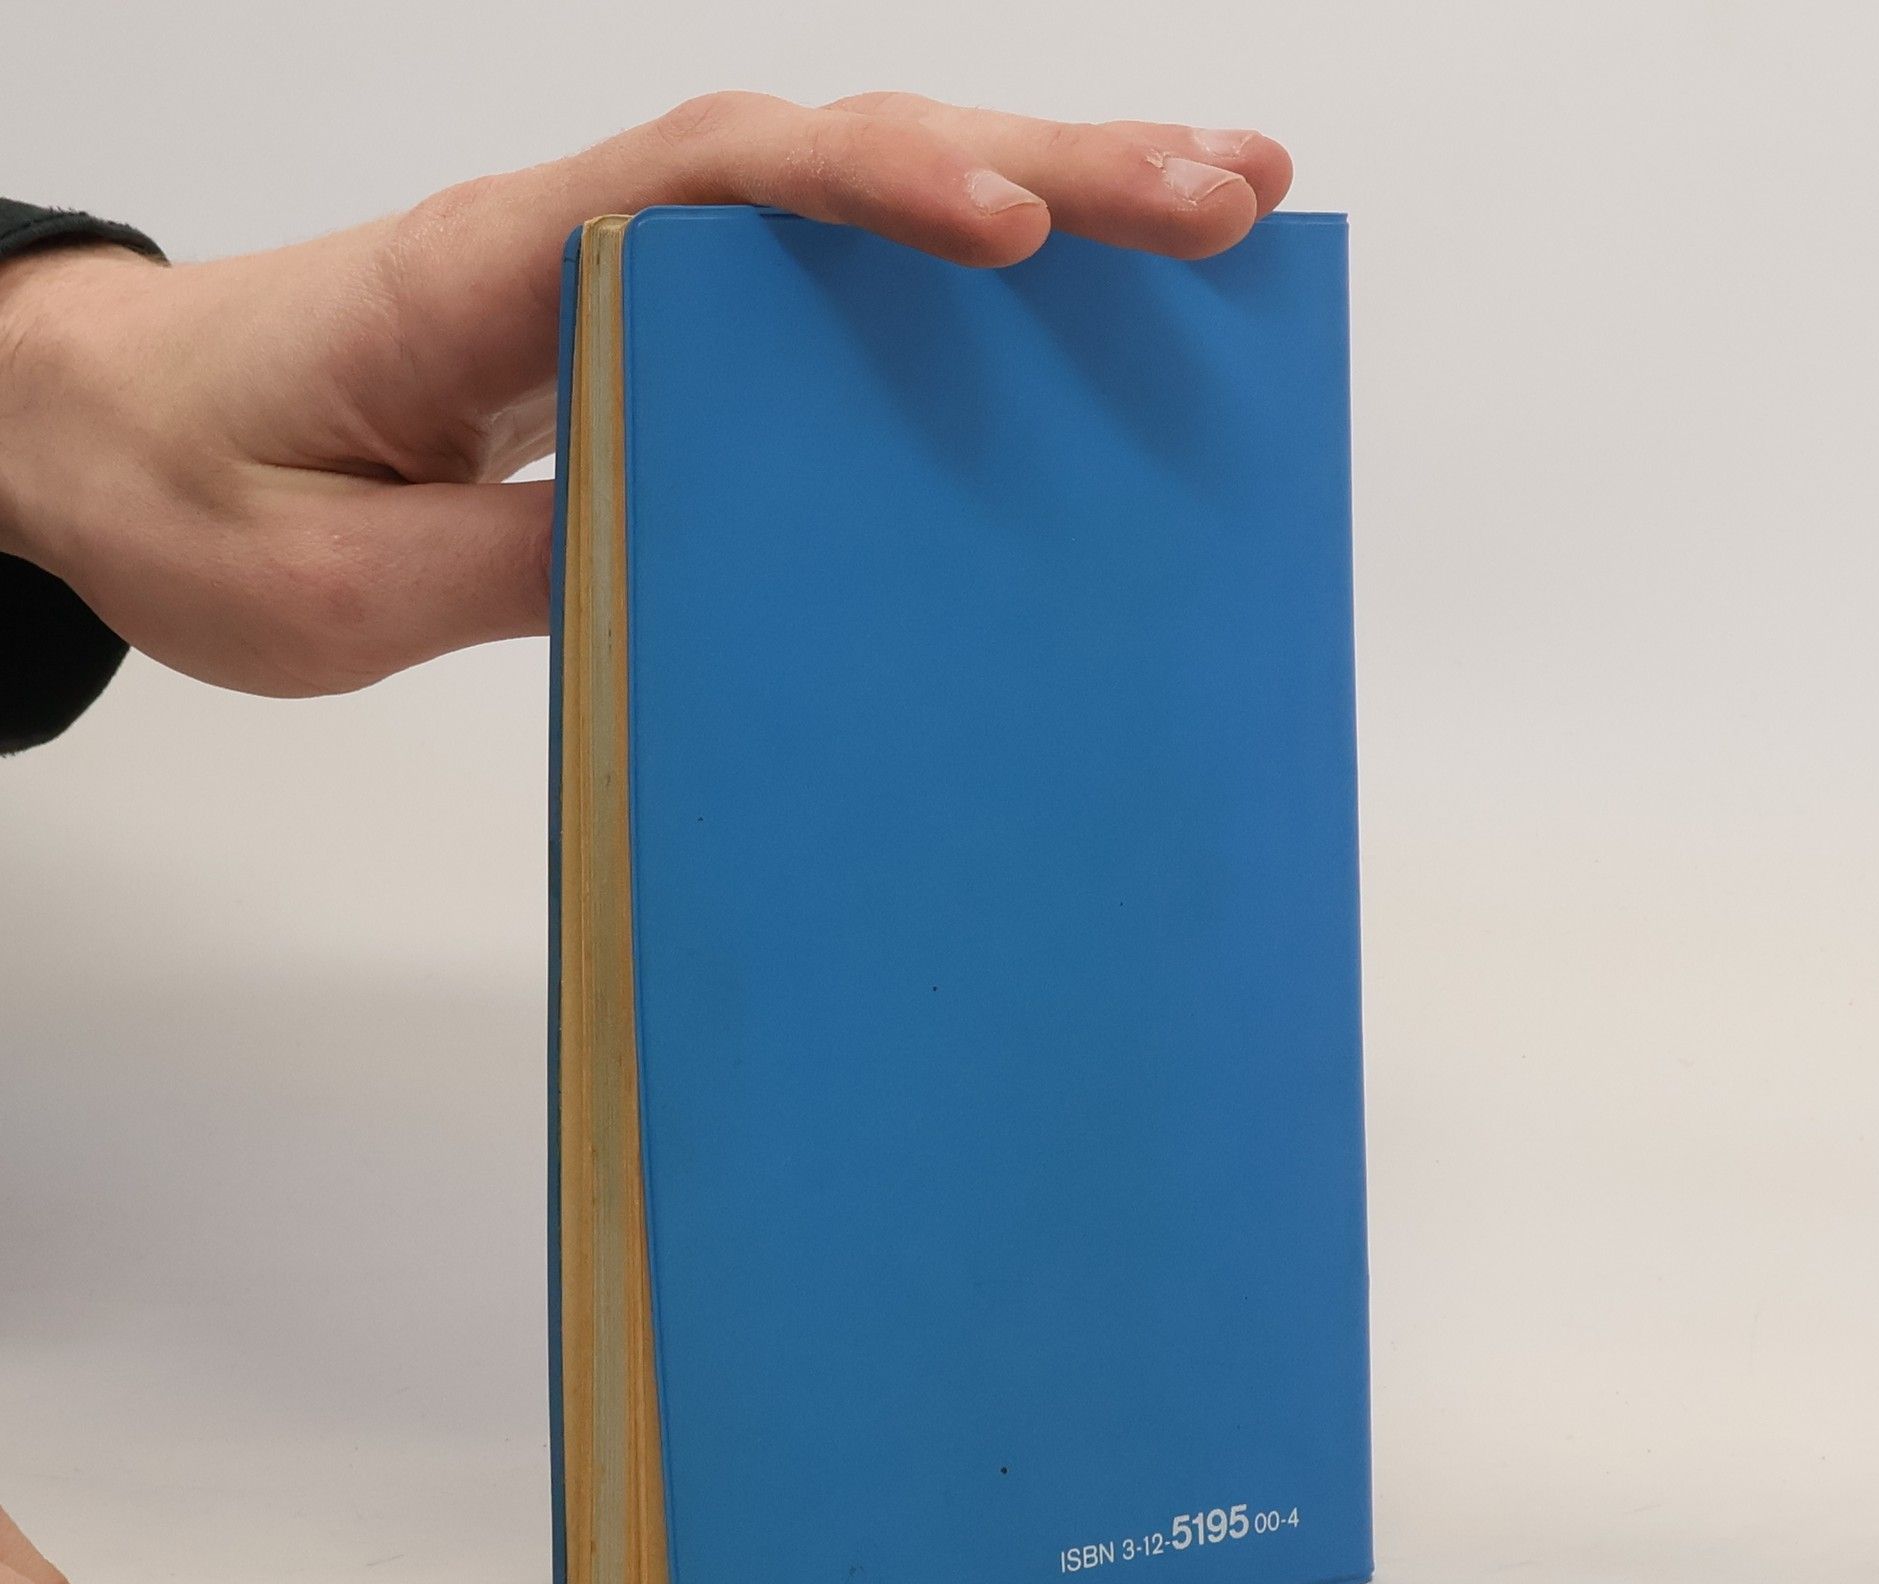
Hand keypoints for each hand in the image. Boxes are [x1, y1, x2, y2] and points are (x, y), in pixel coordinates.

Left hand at [0, 93, 1289, 698]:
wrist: (110, 442)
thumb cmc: (194, 497)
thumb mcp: (329, 584)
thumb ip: (509, 564)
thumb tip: (689, 564)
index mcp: (497, 267)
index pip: (712, 186)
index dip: (877, 192)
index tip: (1015, 232)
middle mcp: (587, 237)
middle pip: (836, 161)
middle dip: (1042, 167)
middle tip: (1226, 194)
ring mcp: (631, 273)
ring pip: (853, 203)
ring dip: (1040, 193)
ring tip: (1216, 212)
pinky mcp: (654, 331)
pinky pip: (820, 279)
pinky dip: (950, 271)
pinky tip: (1063, 296)